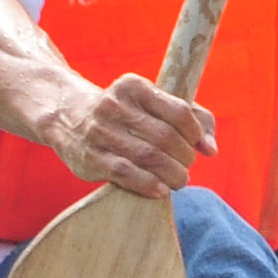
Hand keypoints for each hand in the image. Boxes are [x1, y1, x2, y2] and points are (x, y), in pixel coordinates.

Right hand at [44, 72, 217, 200]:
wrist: (65, 116)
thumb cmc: (122, 113)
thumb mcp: (149, 103)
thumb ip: (189, 117)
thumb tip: (211, 148)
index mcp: (134, 87)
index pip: (178, 111)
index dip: (196, 133)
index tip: (200, 146)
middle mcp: (114, 105)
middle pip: (166, 137)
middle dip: (184, 157)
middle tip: (186, 167)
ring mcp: (100, 132)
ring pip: (149, 156)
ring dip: (172, 173)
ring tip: (178, 180)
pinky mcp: (90, 158)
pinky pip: (126, 173)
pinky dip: (149, 184)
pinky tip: (160, 189)